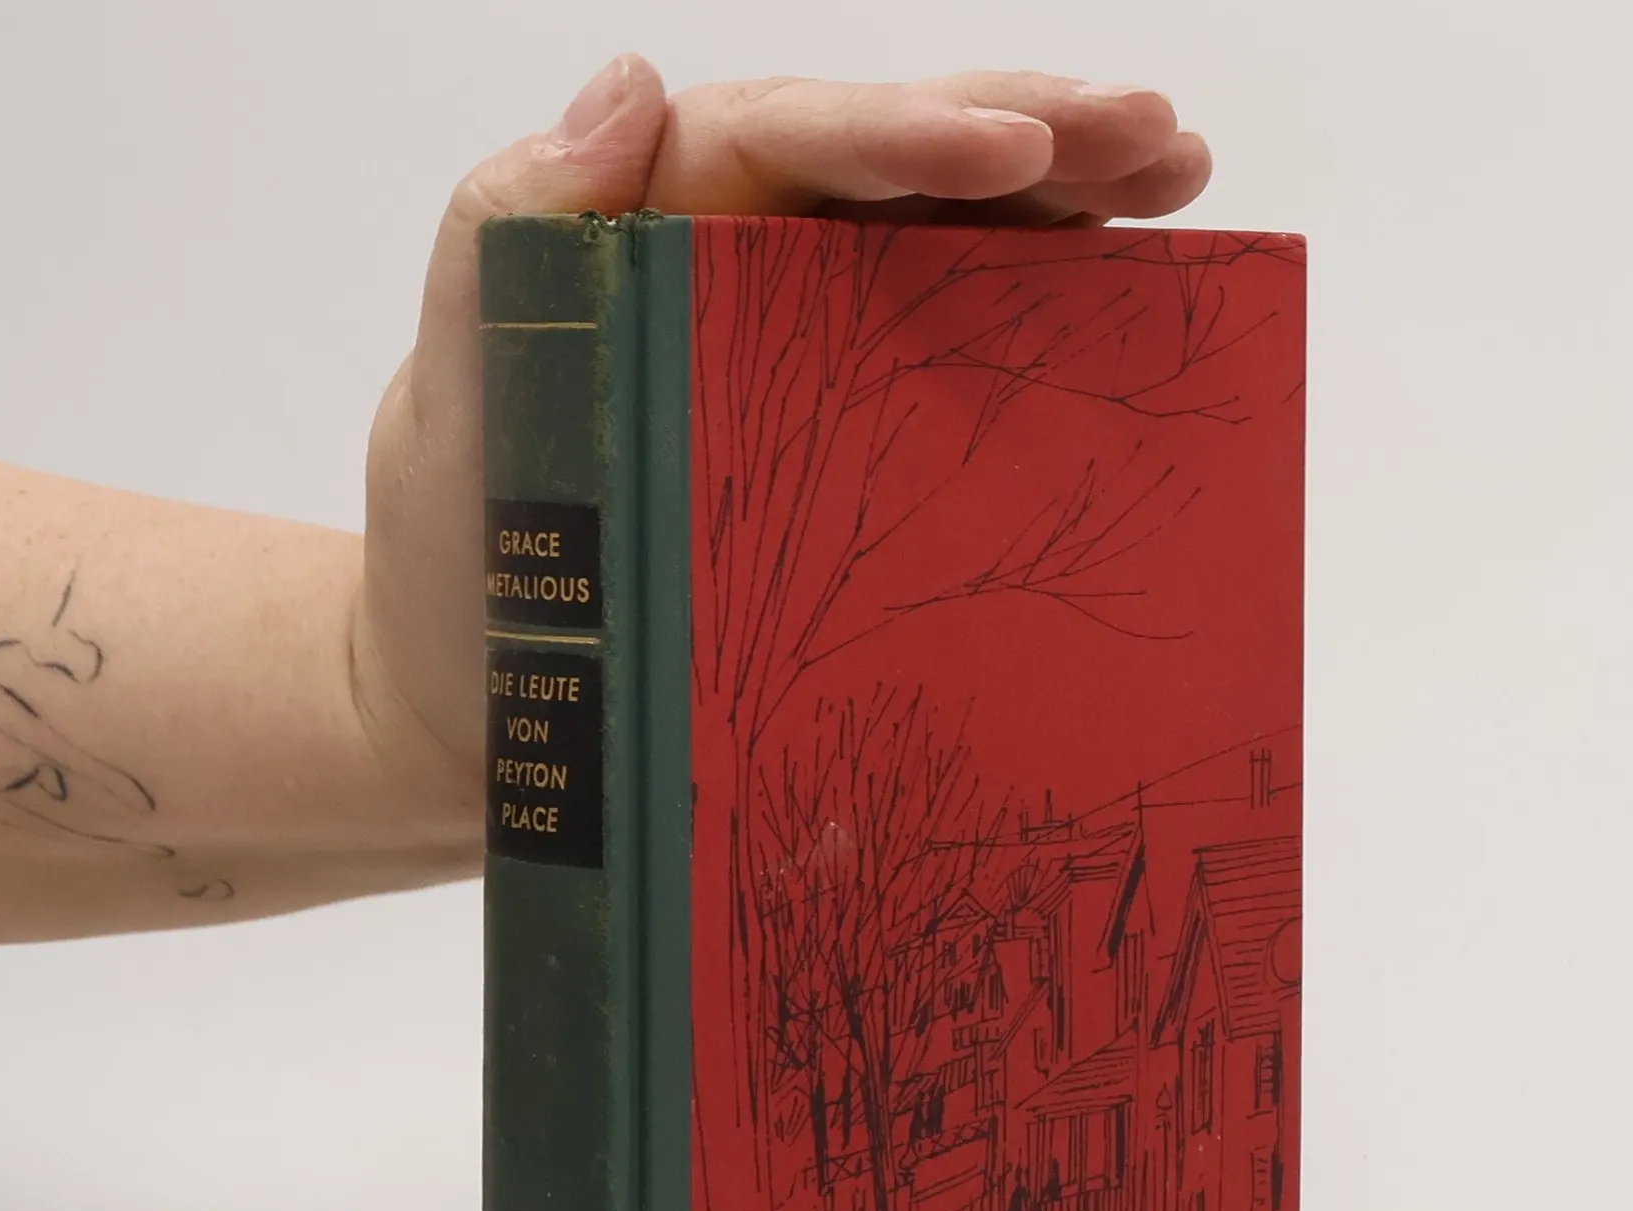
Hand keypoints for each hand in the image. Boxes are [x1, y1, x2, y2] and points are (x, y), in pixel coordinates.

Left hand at [355, 57, 1211, 793]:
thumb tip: (626, 82)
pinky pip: (950, 344)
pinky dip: (1042, 307)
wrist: (483, 705)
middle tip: (1161, 134)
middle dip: (1035, 135)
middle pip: (896, 164)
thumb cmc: (462, 562)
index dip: (911, 131)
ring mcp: (800, 345)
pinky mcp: (842, 431)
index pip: (791, 139)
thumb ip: (501, 238)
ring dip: (1069, 197)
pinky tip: (1130, 287)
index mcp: (653, 227)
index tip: (1026, 150)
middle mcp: (740, 261)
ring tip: (1183, 177)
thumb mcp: (450, 401)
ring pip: (945, 236)